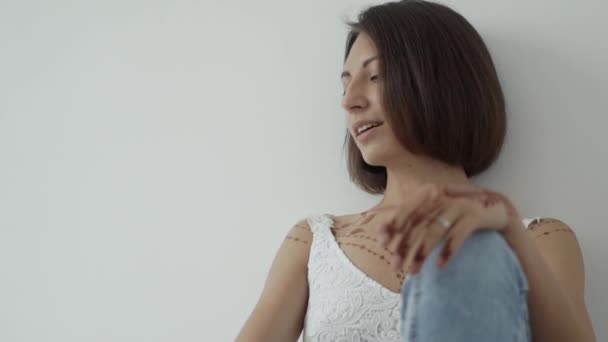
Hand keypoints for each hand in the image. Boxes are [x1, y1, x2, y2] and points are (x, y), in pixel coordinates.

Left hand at [370, 183, 517, 273]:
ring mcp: (459, 203)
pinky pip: (458, 235)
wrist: (496, 209)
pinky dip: (448, 251)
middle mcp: (442, 195)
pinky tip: (440, 266)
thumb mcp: (433, 215)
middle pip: (417, 223)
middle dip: (405, 246)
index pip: (406, 210)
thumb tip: (379, 236)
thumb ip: (410, 223)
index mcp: (429, 192)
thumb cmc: (457, 215)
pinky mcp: (475, 214)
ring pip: (435, 230)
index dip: (393, 227)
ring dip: (422, 253)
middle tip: (396, 266)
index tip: (383, 245)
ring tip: (414, 271)